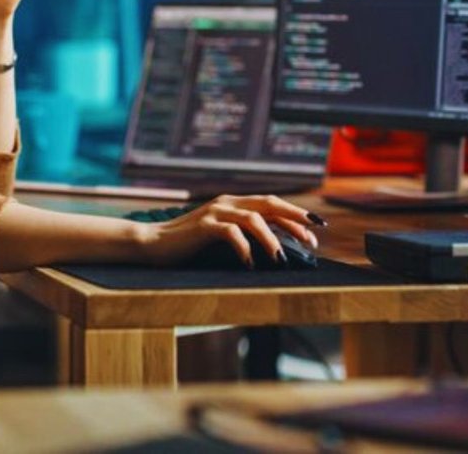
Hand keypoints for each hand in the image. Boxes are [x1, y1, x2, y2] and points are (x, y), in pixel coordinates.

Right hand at [136, 195, 320, 267]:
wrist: (152, 244)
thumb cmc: (189, 246)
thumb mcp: (221, 238)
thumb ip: (243, 236)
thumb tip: (276, 249)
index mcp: (233, 203)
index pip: (272, 204)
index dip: (296, 215)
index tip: (315, 231)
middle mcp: (227, 202)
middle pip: (270, 203)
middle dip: (295, 218)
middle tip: (313, 236)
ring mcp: (215, 212)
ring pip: (254, 218)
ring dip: (272, 239)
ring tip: (282, 259)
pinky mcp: (203, 226)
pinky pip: (231, 233)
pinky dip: (245, 249)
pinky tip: (250, 265)